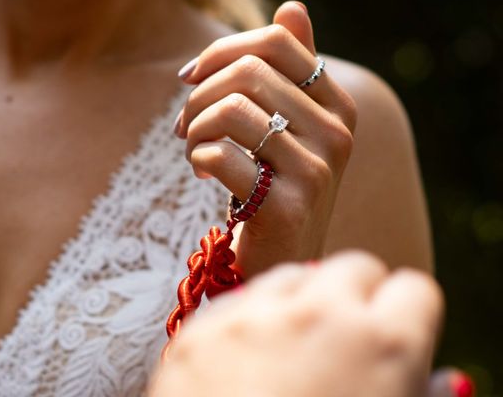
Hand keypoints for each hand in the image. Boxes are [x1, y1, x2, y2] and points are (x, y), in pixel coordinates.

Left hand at [150, 252, 443, 396]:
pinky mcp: (200, 330)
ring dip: (303, 300)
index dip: (410, 316)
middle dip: (358, 298)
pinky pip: (239, 300)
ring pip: (294, 274)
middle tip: (347, 339)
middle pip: (354, 267)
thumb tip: (446, 380)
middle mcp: (318, 315)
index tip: (398, 334)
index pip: (415, 289)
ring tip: (296, 347)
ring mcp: (252, 316)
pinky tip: (249, 359)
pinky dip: (252, 318)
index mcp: (384, 346)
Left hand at [175, 1, 356, 276]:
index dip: (221, 50)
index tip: (191, 76)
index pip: (276, 42)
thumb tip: (292, 5)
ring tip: (191, 146)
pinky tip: (202, 170)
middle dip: (198, 94)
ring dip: (194, 126)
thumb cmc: (276, 183)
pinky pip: (221, 156)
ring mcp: (316, 171)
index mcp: (336, 105)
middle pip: (248, 72)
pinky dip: (197, 157)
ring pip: (231, 110)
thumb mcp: (289, 124)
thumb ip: (292, 68)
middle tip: (183, 123)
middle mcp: (336, 133)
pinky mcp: (287, 207)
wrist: (283, 256)